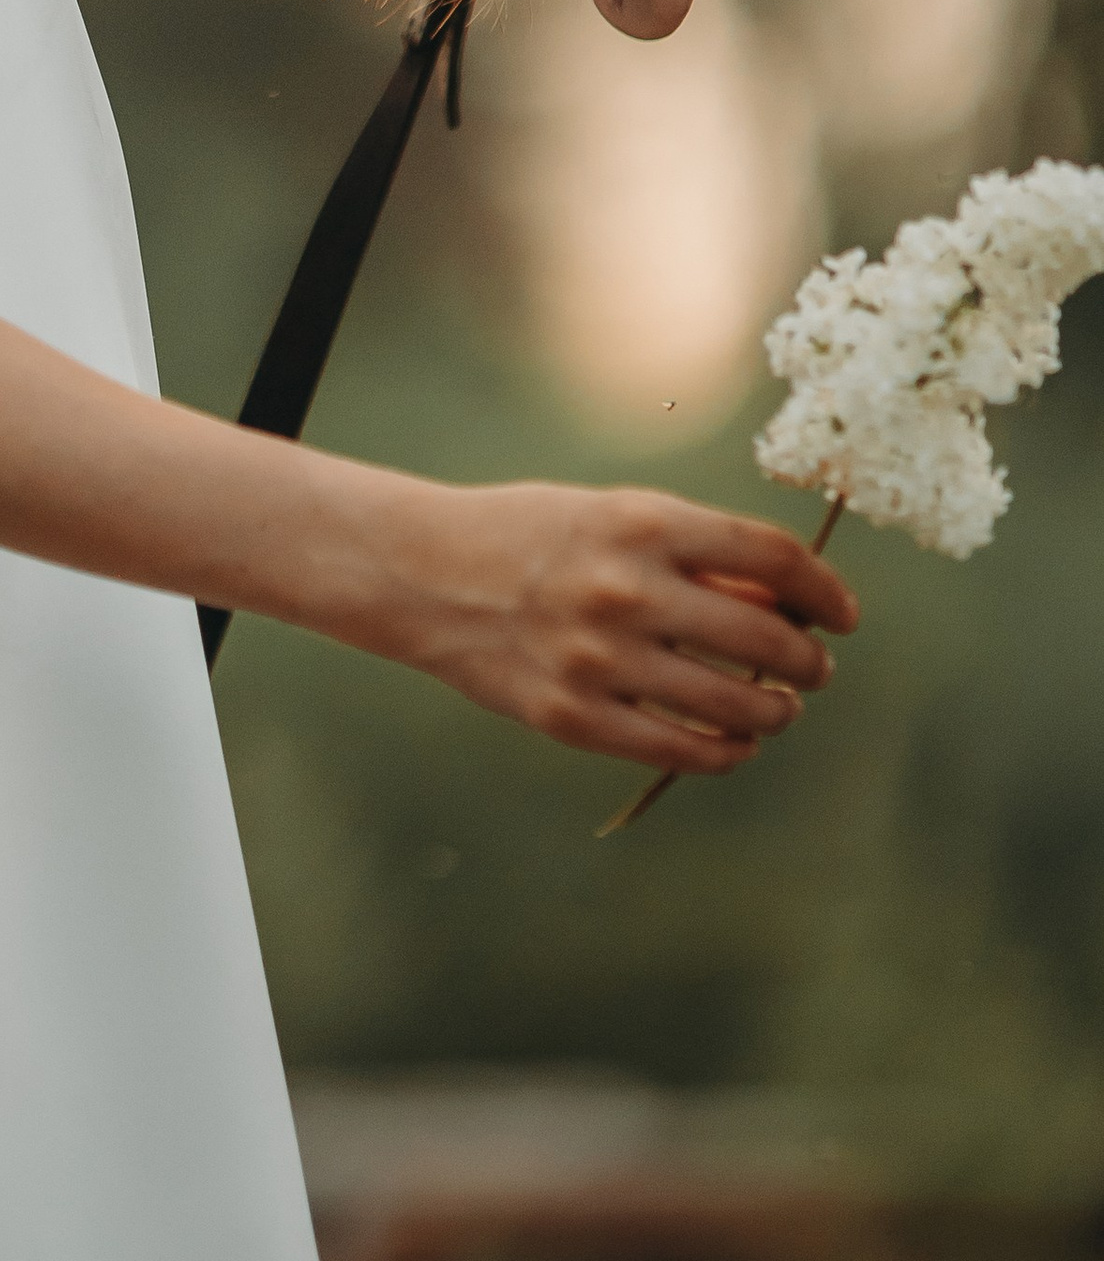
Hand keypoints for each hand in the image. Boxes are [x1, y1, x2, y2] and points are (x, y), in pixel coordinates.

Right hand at [380, 481, 857, 773]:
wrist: (427, 572)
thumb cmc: (533, 534)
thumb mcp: (613, 516)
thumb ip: (694, 556)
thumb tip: (785, 602)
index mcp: (642, 523)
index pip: (771, 555)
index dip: (824, 589)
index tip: (844, 615)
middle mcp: (627, 590)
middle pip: (765, 635)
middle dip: (808, 661)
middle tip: (815, 669)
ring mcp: (600, 660)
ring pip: (734, 705)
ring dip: (775, 712)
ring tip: (778, 709)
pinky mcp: (574, 718)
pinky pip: (680, 751)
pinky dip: (725, 754)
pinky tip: (735, 746)